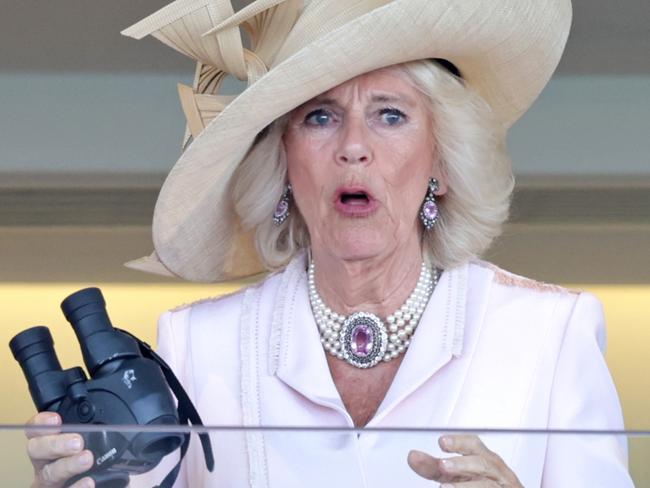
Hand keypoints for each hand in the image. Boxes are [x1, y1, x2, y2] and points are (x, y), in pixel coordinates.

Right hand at [25, 412, 94, 487]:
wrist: (95, 481)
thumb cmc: (90, 460)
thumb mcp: (89, 442)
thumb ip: (93, 434)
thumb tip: (118, 422)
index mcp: (50, 444)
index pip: (37, 429)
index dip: (41, 422)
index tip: (55, 419)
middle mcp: (45, 463)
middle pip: (37, 450)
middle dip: (55, 444)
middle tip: (77, 442)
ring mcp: (49, 483)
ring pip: (49, 474)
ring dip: (68, 466)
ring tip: (87, 459)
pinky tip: (89, 482)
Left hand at [408, 434, 522, 486]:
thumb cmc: (478, 484)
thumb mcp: (453, 474)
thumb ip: (433, 467)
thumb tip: (413, 456)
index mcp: (483, 459)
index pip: (473, 445)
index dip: (459, 442)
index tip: (442, 442)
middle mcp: (496, 472)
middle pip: (483, 462)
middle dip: (463, 463)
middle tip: (443, 466)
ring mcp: (503, 486)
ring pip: (488, 485)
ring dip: (466, 486)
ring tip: (444, 487)